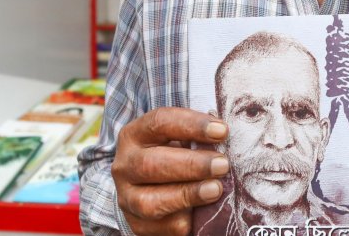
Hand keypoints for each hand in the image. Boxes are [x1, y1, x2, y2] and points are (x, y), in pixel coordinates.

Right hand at [112, 107, 229, 235]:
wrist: (148, 187)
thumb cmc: (172, 153)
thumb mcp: (179, 138)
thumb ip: (196, 137)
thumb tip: (224, 137)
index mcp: (135, 135)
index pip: (160, 122)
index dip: (192, 125)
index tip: (222, 131)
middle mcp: (125, 165)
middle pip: (151, 164)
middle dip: (191, 165)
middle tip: (222, 165)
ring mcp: (127, 197)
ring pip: (149, 201)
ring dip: (187, 195)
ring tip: (216, 189)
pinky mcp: (137, 224)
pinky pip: (160, 227)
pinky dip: (184, 221)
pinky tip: (202, 213)